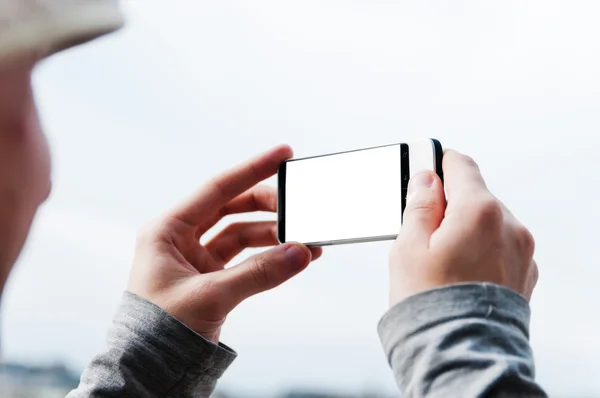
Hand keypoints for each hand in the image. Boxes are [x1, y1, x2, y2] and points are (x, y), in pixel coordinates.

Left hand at [127, 145, 321, 342]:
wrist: (149, 371)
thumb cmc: (159, 332)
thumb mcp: (210, 297)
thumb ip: (258, 274)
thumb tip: (300, 253)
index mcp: (167, 230)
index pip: (217, 189)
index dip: (252, 169)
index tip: (283, 154)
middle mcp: (181, 238)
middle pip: (233, 207)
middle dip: (268, 206)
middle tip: (299, 207)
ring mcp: (197, 258)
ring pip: (242, 234)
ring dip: (274, 235)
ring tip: (306, 241)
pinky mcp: (210, 278)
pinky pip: (245, 259)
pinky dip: (268, 257)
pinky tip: (293, 257)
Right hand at [389, 150, 537, 306]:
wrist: (460, 354)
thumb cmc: (430, 304)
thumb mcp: (408, 247)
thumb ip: (419, 205)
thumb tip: (426, 179)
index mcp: (480, 212)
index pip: (461, 165)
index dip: (437, 163)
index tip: (423, 170)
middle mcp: (510, 226)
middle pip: (474, 195)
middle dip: (448, 205)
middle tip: (422, 232)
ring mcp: (522, 251)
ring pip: (487, 221)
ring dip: (465, 228)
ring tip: (441, 260)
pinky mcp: (524, 273)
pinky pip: (500, 246)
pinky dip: (481, 249)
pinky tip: (459, 272)